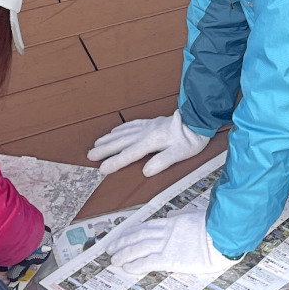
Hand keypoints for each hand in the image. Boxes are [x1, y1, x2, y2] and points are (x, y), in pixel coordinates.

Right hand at [87, 113, 210, 176]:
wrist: (199, 118)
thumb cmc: (191, 139)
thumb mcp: (180, 154)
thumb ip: (162, 161)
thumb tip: (146, 171)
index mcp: (151, 141)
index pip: (129, 154)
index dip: (114, 162)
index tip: (101, 169)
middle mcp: (146, 132)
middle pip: (121, 142)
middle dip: (104, 149)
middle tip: (89, 155)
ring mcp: (148, 126)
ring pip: (124, 132)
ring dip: (109, 138)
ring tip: (96, 143)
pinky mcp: (153, 123)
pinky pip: (132, 124)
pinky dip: (121, 128)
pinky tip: (116, 130)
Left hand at [109, 204, 231, 277]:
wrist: (223, 234)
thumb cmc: (214, 225)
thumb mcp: (195, 215)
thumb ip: (182, 216)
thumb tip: (173, 215)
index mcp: (173, 222)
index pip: (146, 227)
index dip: (131, 231)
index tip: (122, 235)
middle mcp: (166, 232)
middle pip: (138, 237)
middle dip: (122, 242)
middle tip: (110, 248)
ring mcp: (167, 245)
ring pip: (138, 248)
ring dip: (124, 254)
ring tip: (114, 260)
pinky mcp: (170, 258)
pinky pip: (148, 261)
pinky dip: (135, 265)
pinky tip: (127, 268)